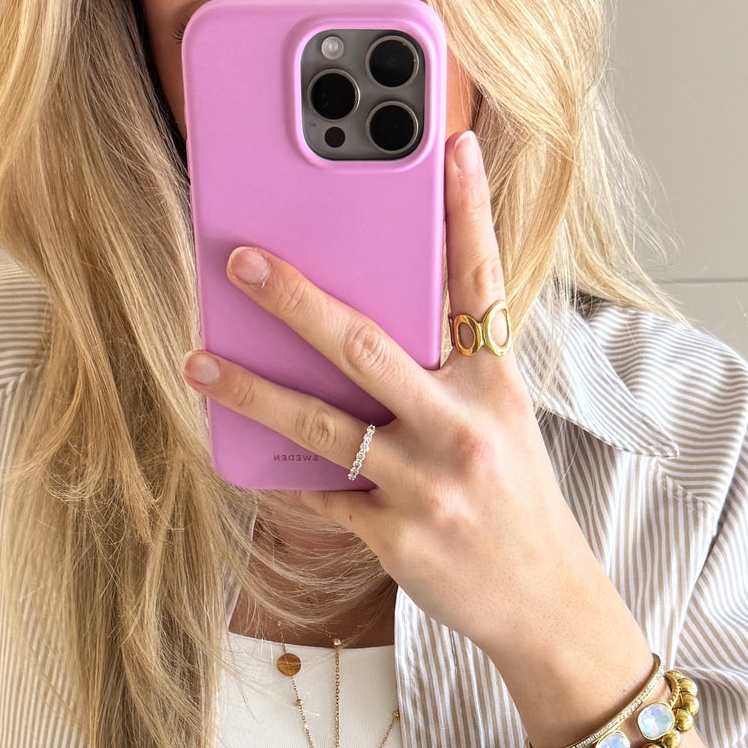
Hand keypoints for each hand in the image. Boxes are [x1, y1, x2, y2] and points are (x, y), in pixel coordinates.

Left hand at [182, 128, 622, 675]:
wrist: (547, 605)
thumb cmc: (516, 504)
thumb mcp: (503, 424)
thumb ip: (449, 372)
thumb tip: (366, 324)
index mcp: (495, 386)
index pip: (479, 281)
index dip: (466, 208)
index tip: (449, 142)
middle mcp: (462, 426)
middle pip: (366, 344)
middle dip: (296, 298)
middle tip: (242, 260)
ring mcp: (425, 483)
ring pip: (321, 422)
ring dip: (252, 389)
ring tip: (200, 362)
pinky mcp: (395, 534)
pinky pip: (321, 493)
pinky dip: (283, 474)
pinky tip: (244, 451)